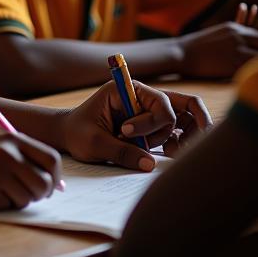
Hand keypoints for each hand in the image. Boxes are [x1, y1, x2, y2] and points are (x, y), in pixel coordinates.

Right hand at [0, 131, 60, 209]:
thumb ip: (21, 155)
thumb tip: (54, 180)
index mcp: (10, 138)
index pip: (52, 158)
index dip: (55, 175)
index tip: (49, 184)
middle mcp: (7, 154)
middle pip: (45, 182)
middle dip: (40, 193)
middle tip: (26, 193)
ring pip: (29, 198)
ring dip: (18, 199)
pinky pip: (10, 207)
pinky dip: (2, 205)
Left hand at [59, 81, 212, 170]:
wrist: (69, 136)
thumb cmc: (78, 134)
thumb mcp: (94, 143)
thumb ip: (122, 151)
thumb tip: (149, 165)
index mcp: (125, 91)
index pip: (158, 101)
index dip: (150, 122)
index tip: (124, 132)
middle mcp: (141, 98)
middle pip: (181, 105)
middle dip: (188, 125)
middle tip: (177, 146)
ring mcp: (148, 112)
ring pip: (181, 122)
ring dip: (176, 139)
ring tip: (156, 151)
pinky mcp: (151, 128)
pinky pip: (176, 134)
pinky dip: (177, 145)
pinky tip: (167, 154)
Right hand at [179, 22, 257, 77]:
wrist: (181, 53)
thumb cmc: (198, 47)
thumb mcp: (219, 34)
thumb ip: (237, 36)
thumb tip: (251, 42)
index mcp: (235, 28)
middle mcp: (238, 36)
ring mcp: (236, 49)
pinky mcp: (232, 64)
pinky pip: (253, 68)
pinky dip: (256, 72)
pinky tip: (251, 77)